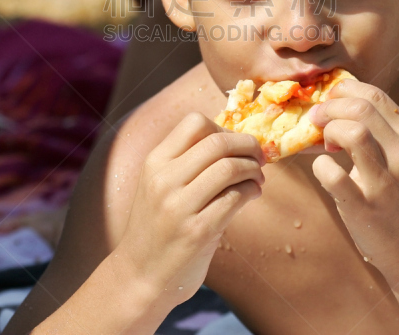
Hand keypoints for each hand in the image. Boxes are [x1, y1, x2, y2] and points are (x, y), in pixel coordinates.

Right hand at [118, 113, 264, 300]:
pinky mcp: (197, 232)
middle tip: (259, 156)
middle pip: (217, 142)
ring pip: (229, 168)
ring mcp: (179, 206)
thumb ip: (187, 161)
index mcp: (154, 162)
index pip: (194, 122)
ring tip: (257, 178)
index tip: (236, 143)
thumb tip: (234, 138)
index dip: (224, 128)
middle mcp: (164, 180)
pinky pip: (235, 198)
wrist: (139, 276)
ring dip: (253, 169)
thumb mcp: (159, 185)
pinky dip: (251, 190)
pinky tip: (252, 194)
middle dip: (248, 145)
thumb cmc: (157, 226)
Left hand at [309, 80, 398, 283]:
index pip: (375, 95)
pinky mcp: (364, 208)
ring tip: (327, 144)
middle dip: (330, 107)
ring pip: (353, 133)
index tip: (330, 99)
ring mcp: (385, 183)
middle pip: (361, 108)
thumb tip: (332, 108)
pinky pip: (332, 175)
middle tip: (317, 119)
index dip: (344, 90)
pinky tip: (324, 170)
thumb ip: (379, 132)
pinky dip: (320, 166)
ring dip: (329, 131)